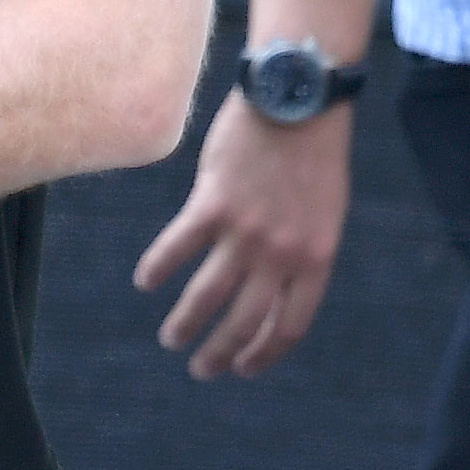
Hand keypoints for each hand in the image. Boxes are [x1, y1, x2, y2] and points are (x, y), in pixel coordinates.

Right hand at [135, 89, 352, 379]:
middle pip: (245, 321)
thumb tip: (273, 292)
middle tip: (201, 368)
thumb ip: (302, 254)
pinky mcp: (211, 205)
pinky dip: (158, 268)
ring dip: (186, 324)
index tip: (243, 368)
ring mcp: (245, 231)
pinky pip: (178, 248)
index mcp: (316, 258)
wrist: (297, 101)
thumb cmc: (314, 155)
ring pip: (207, 296)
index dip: (264, 354)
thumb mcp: (324, 213)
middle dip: (220, 353)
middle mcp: (281, 254)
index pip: (290, 326)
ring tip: (172, 339)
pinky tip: (145, 282)